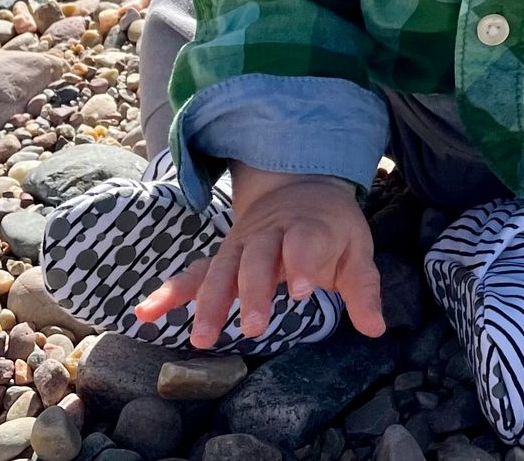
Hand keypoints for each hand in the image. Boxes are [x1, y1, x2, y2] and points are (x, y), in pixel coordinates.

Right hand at [132, 167, 386, 346]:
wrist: (299, 186)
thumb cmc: (331, 228)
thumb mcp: (356, 250)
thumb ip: (363, 289)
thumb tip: (377, 328)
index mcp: (308, 227)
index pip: (305, 243)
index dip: (304, 263)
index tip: (303, 291)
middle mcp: (269, 234)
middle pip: (258, 259)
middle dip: (253, 290)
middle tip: (255, 326)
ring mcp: (240, 245)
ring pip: (221, 269)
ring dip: (209, 302)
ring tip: (203, 337)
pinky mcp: (221, 257)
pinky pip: (192, 273)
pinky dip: (169, 292)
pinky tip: (146, 312)